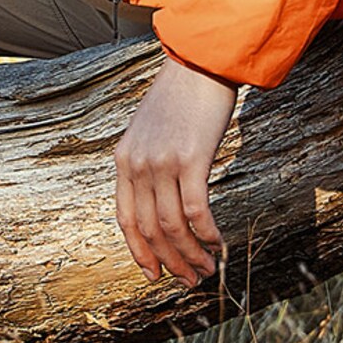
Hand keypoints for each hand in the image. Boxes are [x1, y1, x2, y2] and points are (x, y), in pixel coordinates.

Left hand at [114, 55, 237, 285]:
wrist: (200, 61)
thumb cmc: (181, 95)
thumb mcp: (150, 129)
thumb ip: (148, 162)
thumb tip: (159, 201)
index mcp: (124, 159)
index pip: (125, 219)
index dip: (139, 252)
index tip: (154, 274)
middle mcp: (138, 164)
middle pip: (149, 229)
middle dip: (170, 262)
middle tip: (188, 281)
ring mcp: (162, 162)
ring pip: (172, 226)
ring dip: (190, 255)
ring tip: (206, 270)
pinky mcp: (191, 158)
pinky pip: (196, 211)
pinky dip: (207, 234)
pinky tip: (218, 245)